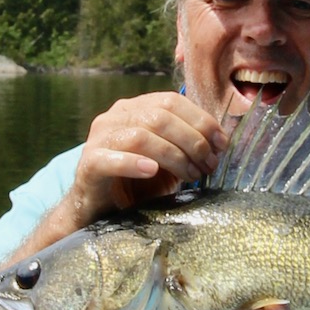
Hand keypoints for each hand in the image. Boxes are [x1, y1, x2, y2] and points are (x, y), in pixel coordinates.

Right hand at [64, 92, 228, 225]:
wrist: (102, 208)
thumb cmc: (139, 182)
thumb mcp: (170, 159)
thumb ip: (188, 144)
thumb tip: (220, 141)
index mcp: (136, 108)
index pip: (171, 101)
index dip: (201, 120)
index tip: (221, 144)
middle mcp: (115, 116)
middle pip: (160, 117)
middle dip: (192, 141)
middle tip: (209, 165)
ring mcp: (99, 138)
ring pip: (141, 136)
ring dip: (173, 156)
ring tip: (191, 175)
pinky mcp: (89, 164)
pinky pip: (110, 158)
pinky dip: (133, 163)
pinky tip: (151, 171)